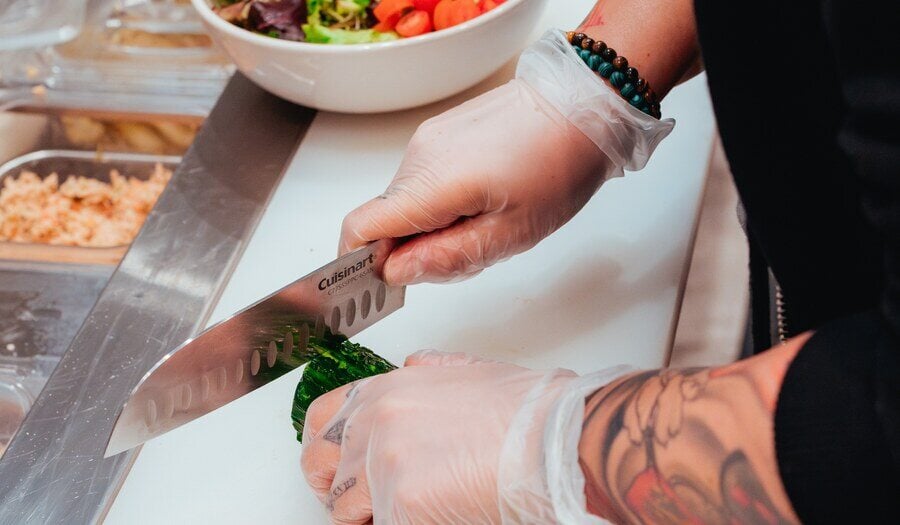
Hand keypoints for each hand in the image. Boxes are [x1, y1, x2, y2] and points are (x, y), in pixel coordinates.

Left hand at [300, 350, 632, 523]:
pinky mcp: (401, 507)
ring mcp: (383, 465)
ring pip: (345, 510)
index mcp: (390, 389)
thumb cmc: (531, 412)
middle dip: (336, 490)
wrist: (560, 439)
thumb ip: (432, 372)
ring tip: (414, 512)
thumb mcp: (473, 371)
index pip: (320, 419)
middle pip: (319, 465)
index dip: (325, 449)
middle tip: (361, 507)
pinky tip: (437, 517)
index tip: (334, 469)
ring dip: (372, 516)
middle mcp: (376, 422)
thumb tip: (415, 368)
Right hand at [339, 79, 610, 285]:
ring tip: (484, 221)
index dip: (361, 263)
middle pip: (385, 218)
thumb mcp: (511, 233)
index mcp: (431, 183)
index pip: (360, 228)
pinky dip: (440, 199)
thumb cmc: (559, 165)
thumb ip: (446, 258)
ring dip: (430, 223)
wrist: (583, 104)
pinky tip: (483, 197)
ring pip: (406, 198)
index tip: (383, 284)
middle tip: (464, 255)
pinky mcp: (440, 131)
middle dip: (411, 248)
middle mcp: (419, 155)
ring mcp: (428, 138)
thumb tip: (395, 273)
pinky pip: (423, 177)